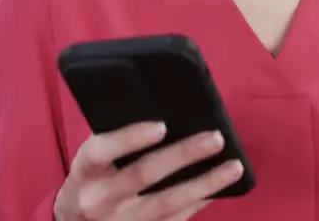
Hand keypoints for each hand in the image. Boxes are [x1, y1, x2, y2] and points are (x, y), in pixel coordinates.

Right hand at [53, 122, 243, 220]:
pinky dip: (200, 202)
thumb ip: (116, 137)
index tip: (161, 126)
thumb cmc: (92, 178)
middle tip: (215, 138)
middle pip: (143, 175)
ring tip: (234, 166)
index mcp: (84, 171)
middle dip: (182, 155)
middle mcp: (99, 200)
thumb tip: (164, 109)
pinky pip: (175, 220)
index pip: (101, 151)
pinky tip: (219, 188)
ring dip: (205, 184)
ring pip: (167, 204)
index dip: (130, 138)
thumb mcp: (92, 158)